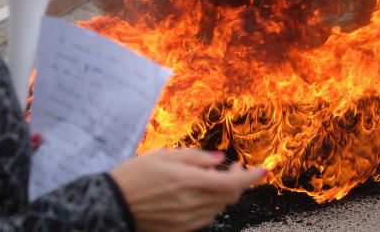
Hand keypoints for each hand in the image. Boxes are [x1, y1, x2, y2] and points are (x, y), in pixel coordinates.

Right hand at [111, 148, 266, 231]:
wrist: (113, 203)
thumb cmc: (137, 174)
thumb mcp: (165, 155)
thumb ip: (196, 157)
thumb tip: (220, 160)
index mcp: (190, 182)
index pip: (232, 183)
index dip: (252, 177)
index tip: (265, 169)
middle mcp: (192, 204)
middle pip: (229, 196)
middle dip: (238, 181)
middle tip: (234, 166)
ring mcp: (187, 220)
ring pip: (219, 207)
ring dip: (223, 192)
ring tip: (212, 177)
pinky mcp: (181, 230)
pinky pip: (205, 216)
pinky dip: (210, 203)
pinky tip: (199, 192)